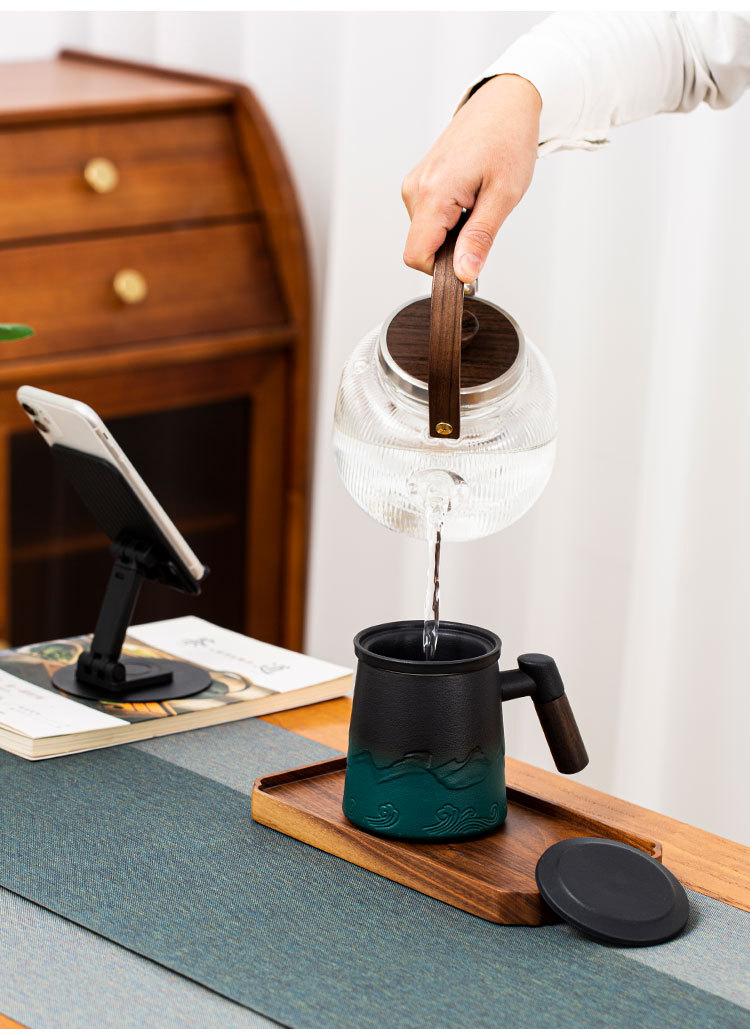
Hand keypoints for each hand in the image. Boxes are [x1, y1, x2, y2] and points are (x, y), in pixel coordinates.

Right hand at [402, 74, 540, 281]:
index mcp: (432, 193)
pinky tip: (470, 197)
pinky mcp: (420, 182)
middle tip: (484, 221)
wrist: (504, 103)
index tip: (469, 263)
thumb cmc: (508, 139)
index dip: (442, 271)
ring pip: (427, 234)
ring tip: (479, 202)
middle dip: (452, 249)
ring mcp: (415, 184)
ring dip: (454, 232)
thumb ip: (480, 238)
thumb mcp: (503, 195)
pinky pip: (429, 218)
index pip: (417, 257)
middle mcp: (415, 189)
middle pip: (423, 247)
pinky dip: (451, 219)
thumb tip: (464, 273)